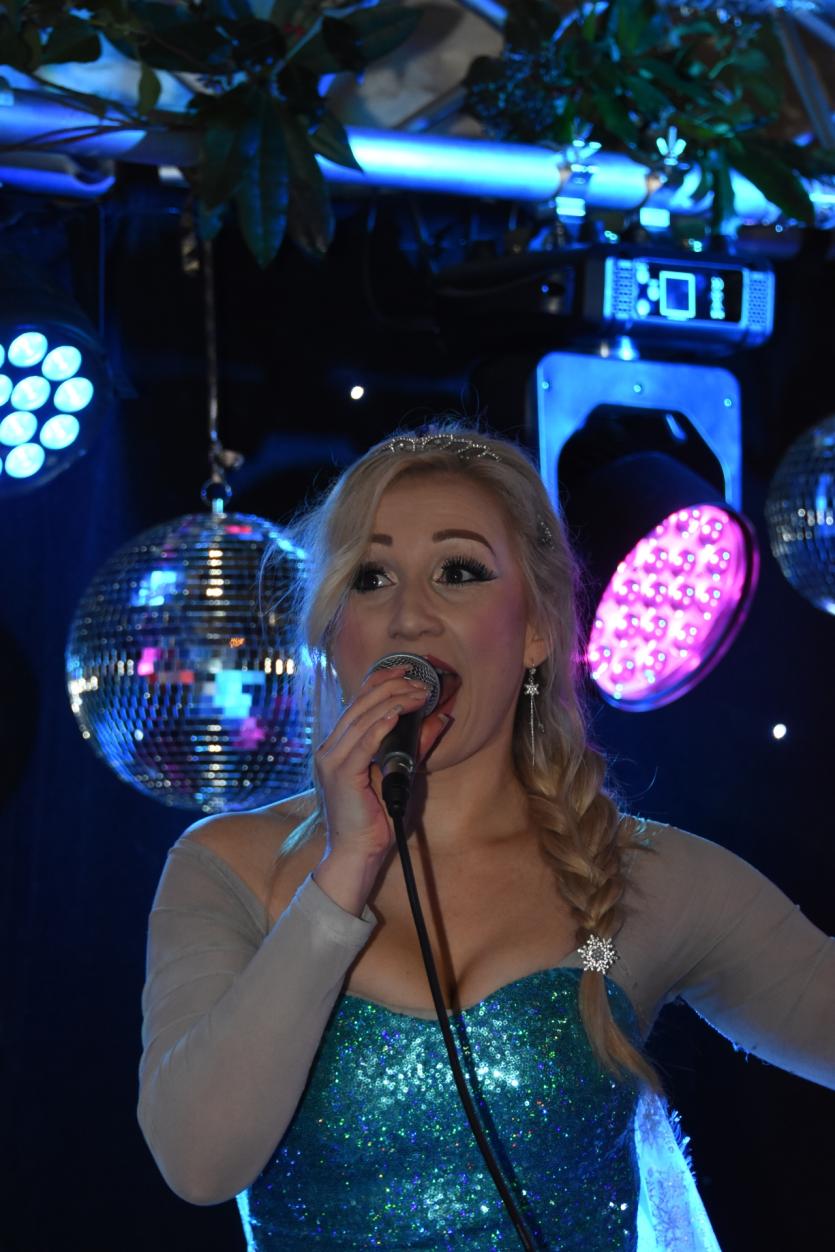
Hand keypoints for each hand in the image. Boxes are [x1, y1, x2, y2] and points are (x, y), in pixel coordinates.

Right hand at [315, 666, 432, 865]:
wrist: (356, 854)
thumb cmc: (376, 822)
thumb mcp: (401, 775)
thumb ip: (416, 747)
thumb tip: (439, 719)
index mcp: (338, 748)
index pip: (356, 704)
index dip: (379, 682)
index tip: (404, 669)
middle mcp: (329, 750)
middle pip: (359, 706)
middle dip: (391, 687)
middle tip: (419, 678)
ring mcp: (331, 761)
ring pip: (362, 719)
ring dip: (393, 702)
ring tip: (418, 693)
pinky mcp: (340, 775)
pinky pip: (362, 743)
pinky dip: (380, 726)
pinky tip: (398, 713)